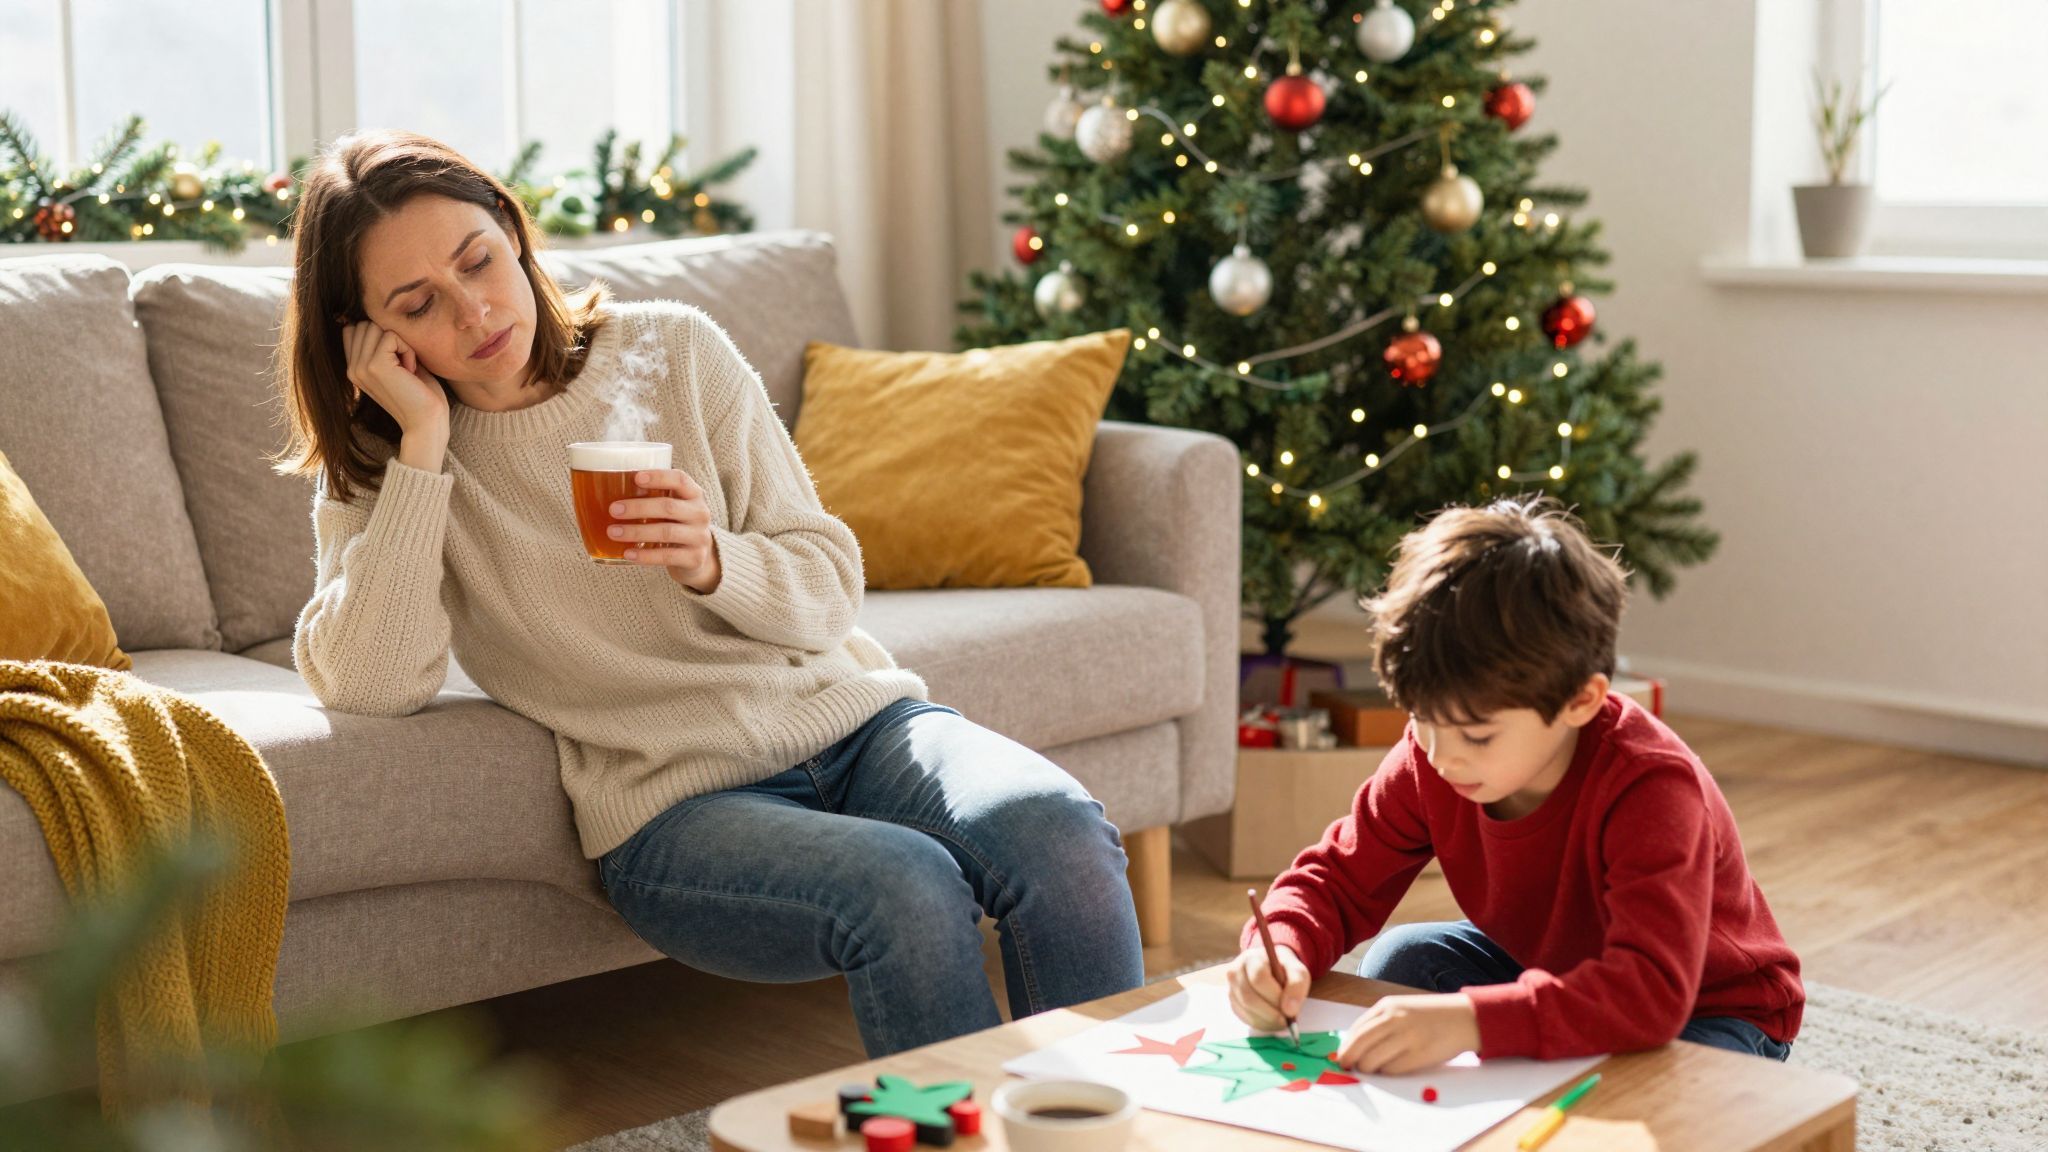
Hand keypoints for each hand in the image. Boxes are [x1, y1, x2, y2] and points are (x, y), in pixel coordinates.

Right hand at [343, 321, 448, 436]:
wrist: (427, 421)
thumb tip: (379, 315)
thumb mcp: (396, 364)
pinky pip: (391, 336)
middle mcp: (352, 368)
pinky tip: (411, 371)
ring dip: (400, 343)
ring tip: (407, 369)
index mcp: (354, 368)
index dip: (380, 335)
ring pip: (376, 327)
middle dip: (391, 338)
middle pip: (365, 324)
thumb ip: (382, 344)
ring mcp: (360, 367)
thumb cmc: (420, 393)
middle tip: (404, 366)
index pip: (354, 328)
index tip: (396, 360)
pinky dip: (407, 350)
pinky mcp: (374, 366)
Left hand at [608, 469, 721, 592]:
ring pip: (666, 532)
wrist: (698, 556)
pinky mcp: (695, 558)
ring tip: (613, 532)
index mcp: (694, 494)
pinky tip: (627, 553)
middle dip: (639, 508)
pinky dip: (645, 556)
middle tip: (613, 510)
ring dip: (637, 532)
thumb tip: (606, 488)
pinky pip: (667, 556)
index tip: (636, 477)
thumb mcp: (671, 506)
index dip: (659, 477)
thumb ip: (651, 497)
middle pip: (669, 507)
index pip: (680, 479)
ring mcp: (699, 537)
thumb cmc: (675, 523)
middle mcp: (700, 513)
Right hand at [1226, 943, 1310, 1031]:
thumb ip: (1297, 985)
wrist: (1271, 970)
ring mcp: (1232, 989)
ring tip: (1283, 1020)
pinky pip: (1245, 1019)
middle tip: (1287, 1020)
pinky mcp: (1233, 1004)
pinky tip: (1274, 1020)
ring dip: (1267, 1020)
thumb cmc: (1284, 969)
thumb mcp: (1297, 970)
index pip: (1259, 978)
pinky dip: (1262, 1024)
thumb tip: (1290, 1011)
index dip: (1274, 996)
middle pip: (1249, 998)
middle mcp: (1235, 973)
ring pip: (1247, 1011)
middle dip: (1270, 1013)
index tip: (1290, 1010)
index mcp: (1251, 959)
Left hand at [1334, 993, 1479, 1074]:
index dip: (1345, 1045)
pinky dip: (1386, 1072)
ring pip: (1371, 1060)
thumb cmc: (1431, 1015)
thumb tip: (1354, 1043)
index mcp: (1387, 1006)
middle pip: (1359, 1045)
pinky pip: (1391, 1070)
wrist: (1464, 1018)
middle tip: (1346, 1067)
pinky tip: (1392, 1068)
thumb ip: (1380, 1022)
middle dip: (1348, 1059)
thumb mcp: (1402, 1008)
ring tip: (1371, 1069)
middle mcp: (1395, 1020)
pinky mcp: (1419, 1055)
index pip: (1356, 1029)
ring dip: (1367, 1068)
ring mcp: (1407, 1037)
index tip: (1341, 1056)